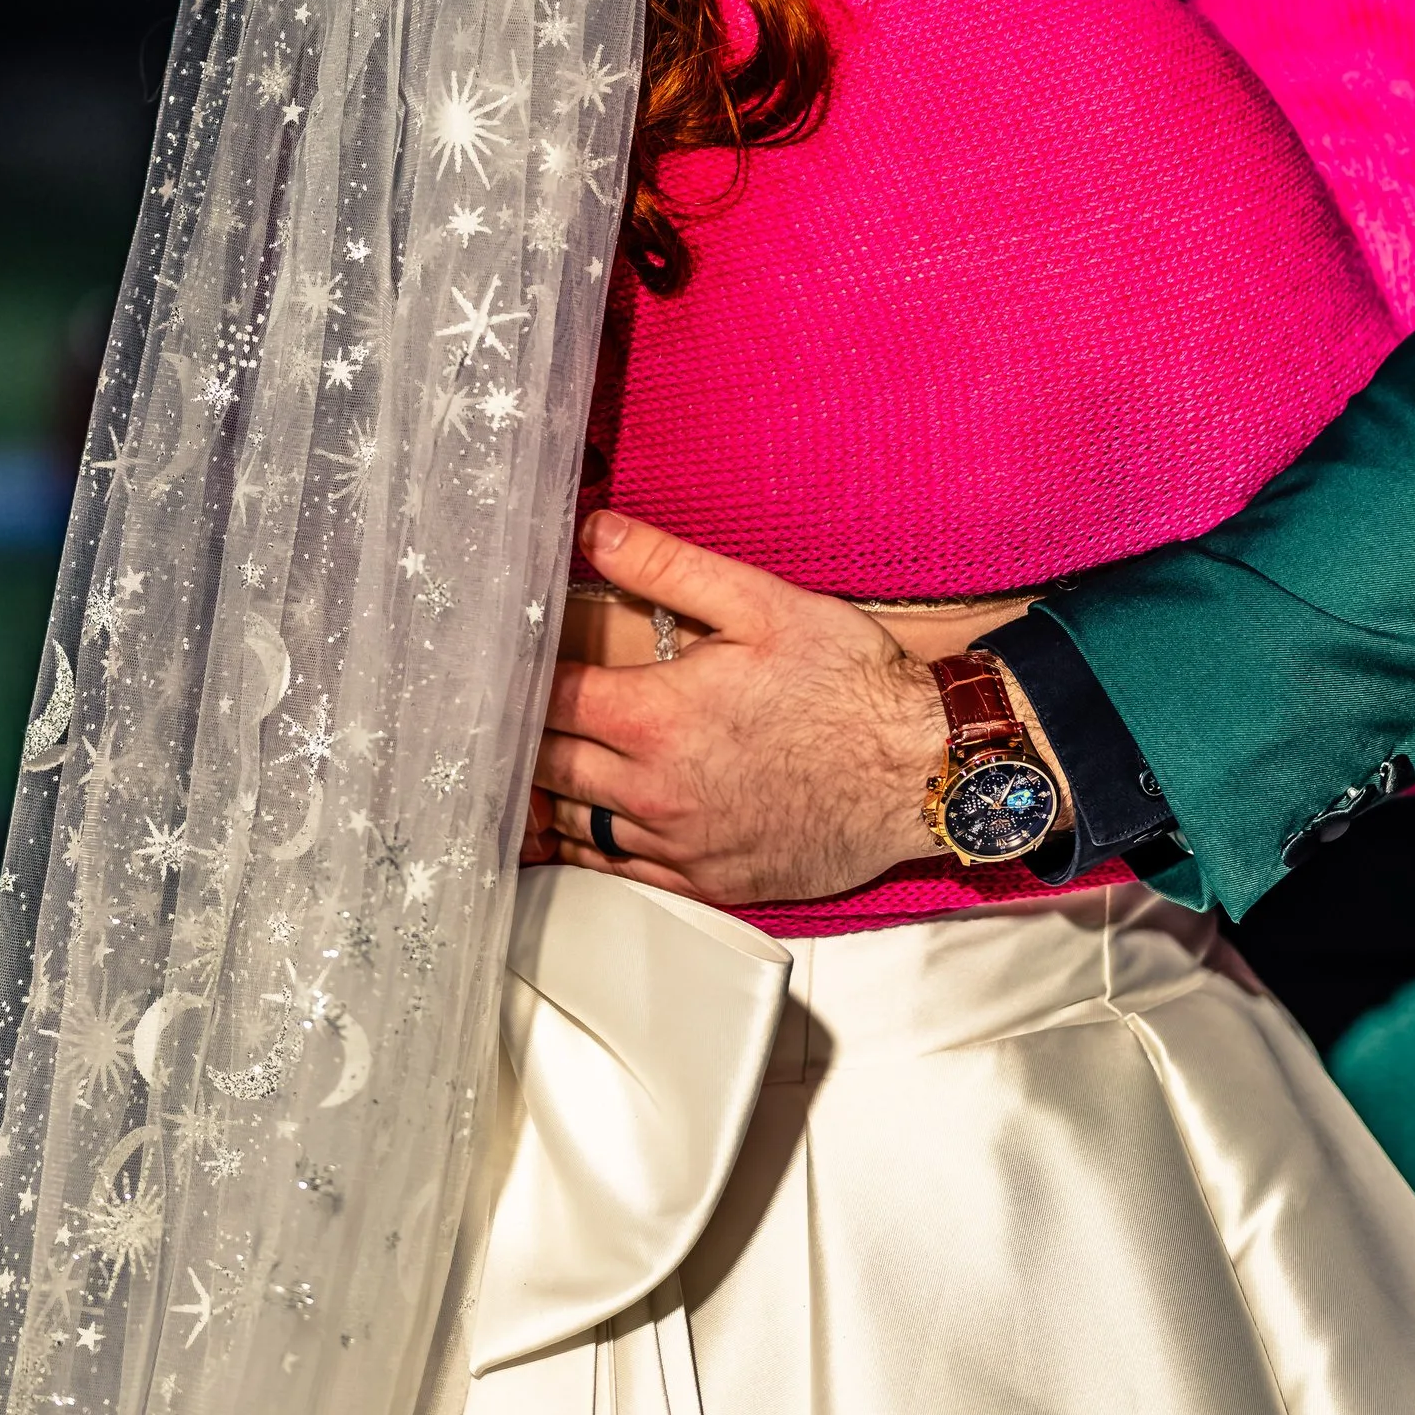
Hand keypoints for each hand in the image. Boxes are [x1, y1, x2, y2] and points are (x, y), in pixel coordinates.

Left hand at [531, 508, 946, 906]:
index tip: (503, 662)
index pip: (552, 700)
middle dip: (521, 738)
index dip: (521, 678)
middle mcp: (654, 792)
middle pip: (550, 767)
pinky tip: (579, 835)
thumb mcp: (761, 603)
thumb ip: (667, 566)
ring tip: (521, 775)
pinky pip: (622, 877)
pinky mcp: (709, 883)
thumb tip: (594, 530)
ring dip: (546, 798)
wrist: (917, 770)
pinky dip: (589, 854)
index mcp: (655, 717)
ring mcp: (680, 846)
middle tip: (498, 717)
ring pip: (578, 828)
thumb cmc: (846, 682)